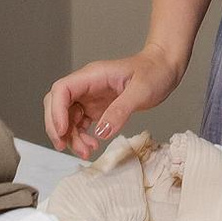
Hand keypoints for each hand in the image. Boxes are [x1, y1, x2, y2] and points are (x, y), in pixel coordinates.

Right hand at [43, 48, 183, 159]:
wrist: (164, 68)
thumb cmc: (154, 72)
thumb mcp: (141, 92)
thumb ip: (120, 111)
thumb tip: (101, 133)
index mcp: (93, 75)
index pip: (62, 90)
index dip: (56, 111)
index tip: (63, 131)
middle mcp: (87, 85)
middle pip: (57, 104)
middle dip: (57, 127)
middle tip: (64, 147)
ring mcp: (90, 97)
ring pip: (67, 117)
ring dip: (71, 136)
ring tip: (87, 151)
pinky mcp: (97, 107)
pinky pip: (79, 123)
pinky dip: (80, 136)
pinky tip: (92, 145)